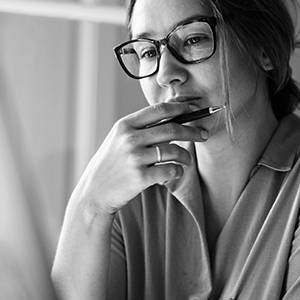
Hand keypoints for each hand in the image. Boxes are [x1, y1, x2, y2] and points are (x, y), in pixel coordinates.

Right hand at [76, 102, 208, 214]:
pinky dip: (178, 171)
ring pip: (174, 151)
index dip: (181, 107)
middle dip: (193, 131)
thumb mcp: (119, 139)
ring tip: (187, 160)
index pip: (159, 110)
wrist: (95, 191)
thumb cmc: (112, 164)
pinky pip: (170, 171)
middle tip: (204, 134)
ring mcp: (134, 158)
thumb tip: (174, 117)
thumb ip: (141, 128)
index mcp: (125, 125)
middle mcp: (129, 139)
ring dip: (187, 156)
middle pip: (171, 129)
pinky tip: (176, 172)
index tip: (196, 108)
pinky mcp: (140, 177)